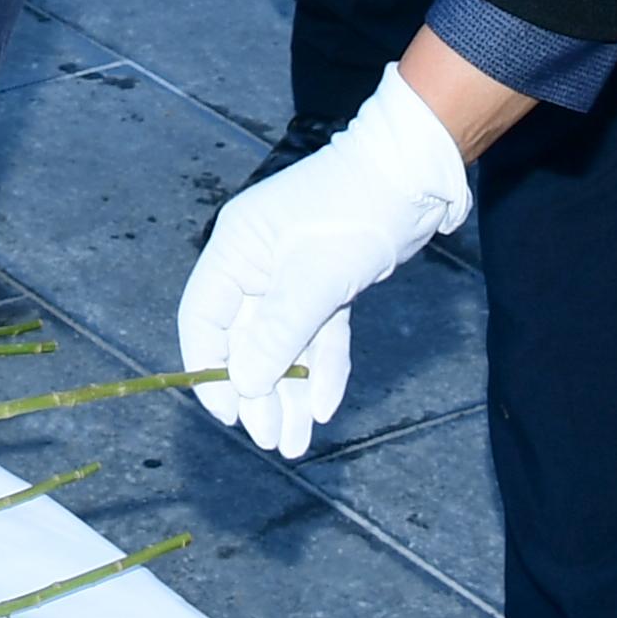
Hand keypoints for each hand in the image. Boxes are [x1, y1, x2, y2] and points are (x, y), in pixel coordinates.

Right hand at [175, 68, 474, 458]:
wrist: (412, 175)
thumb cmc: (354, 211)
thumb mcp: (314, 277)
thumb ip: (277, 331)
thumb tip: (245, 383)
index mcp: (237, 249)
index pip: (204, 317)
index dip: (209, 368)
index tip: (228, 413)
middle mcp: (258, 263)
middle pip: (246, 340)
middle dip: (260, 392)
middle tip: (271, 440)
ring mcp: (294, 274)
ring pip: (285, 343)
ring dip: (291, 391)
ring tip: (295, 443)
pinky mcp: (329, 282)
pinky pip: (319, 333)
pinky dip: (322, 366)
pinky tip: (324, 405)